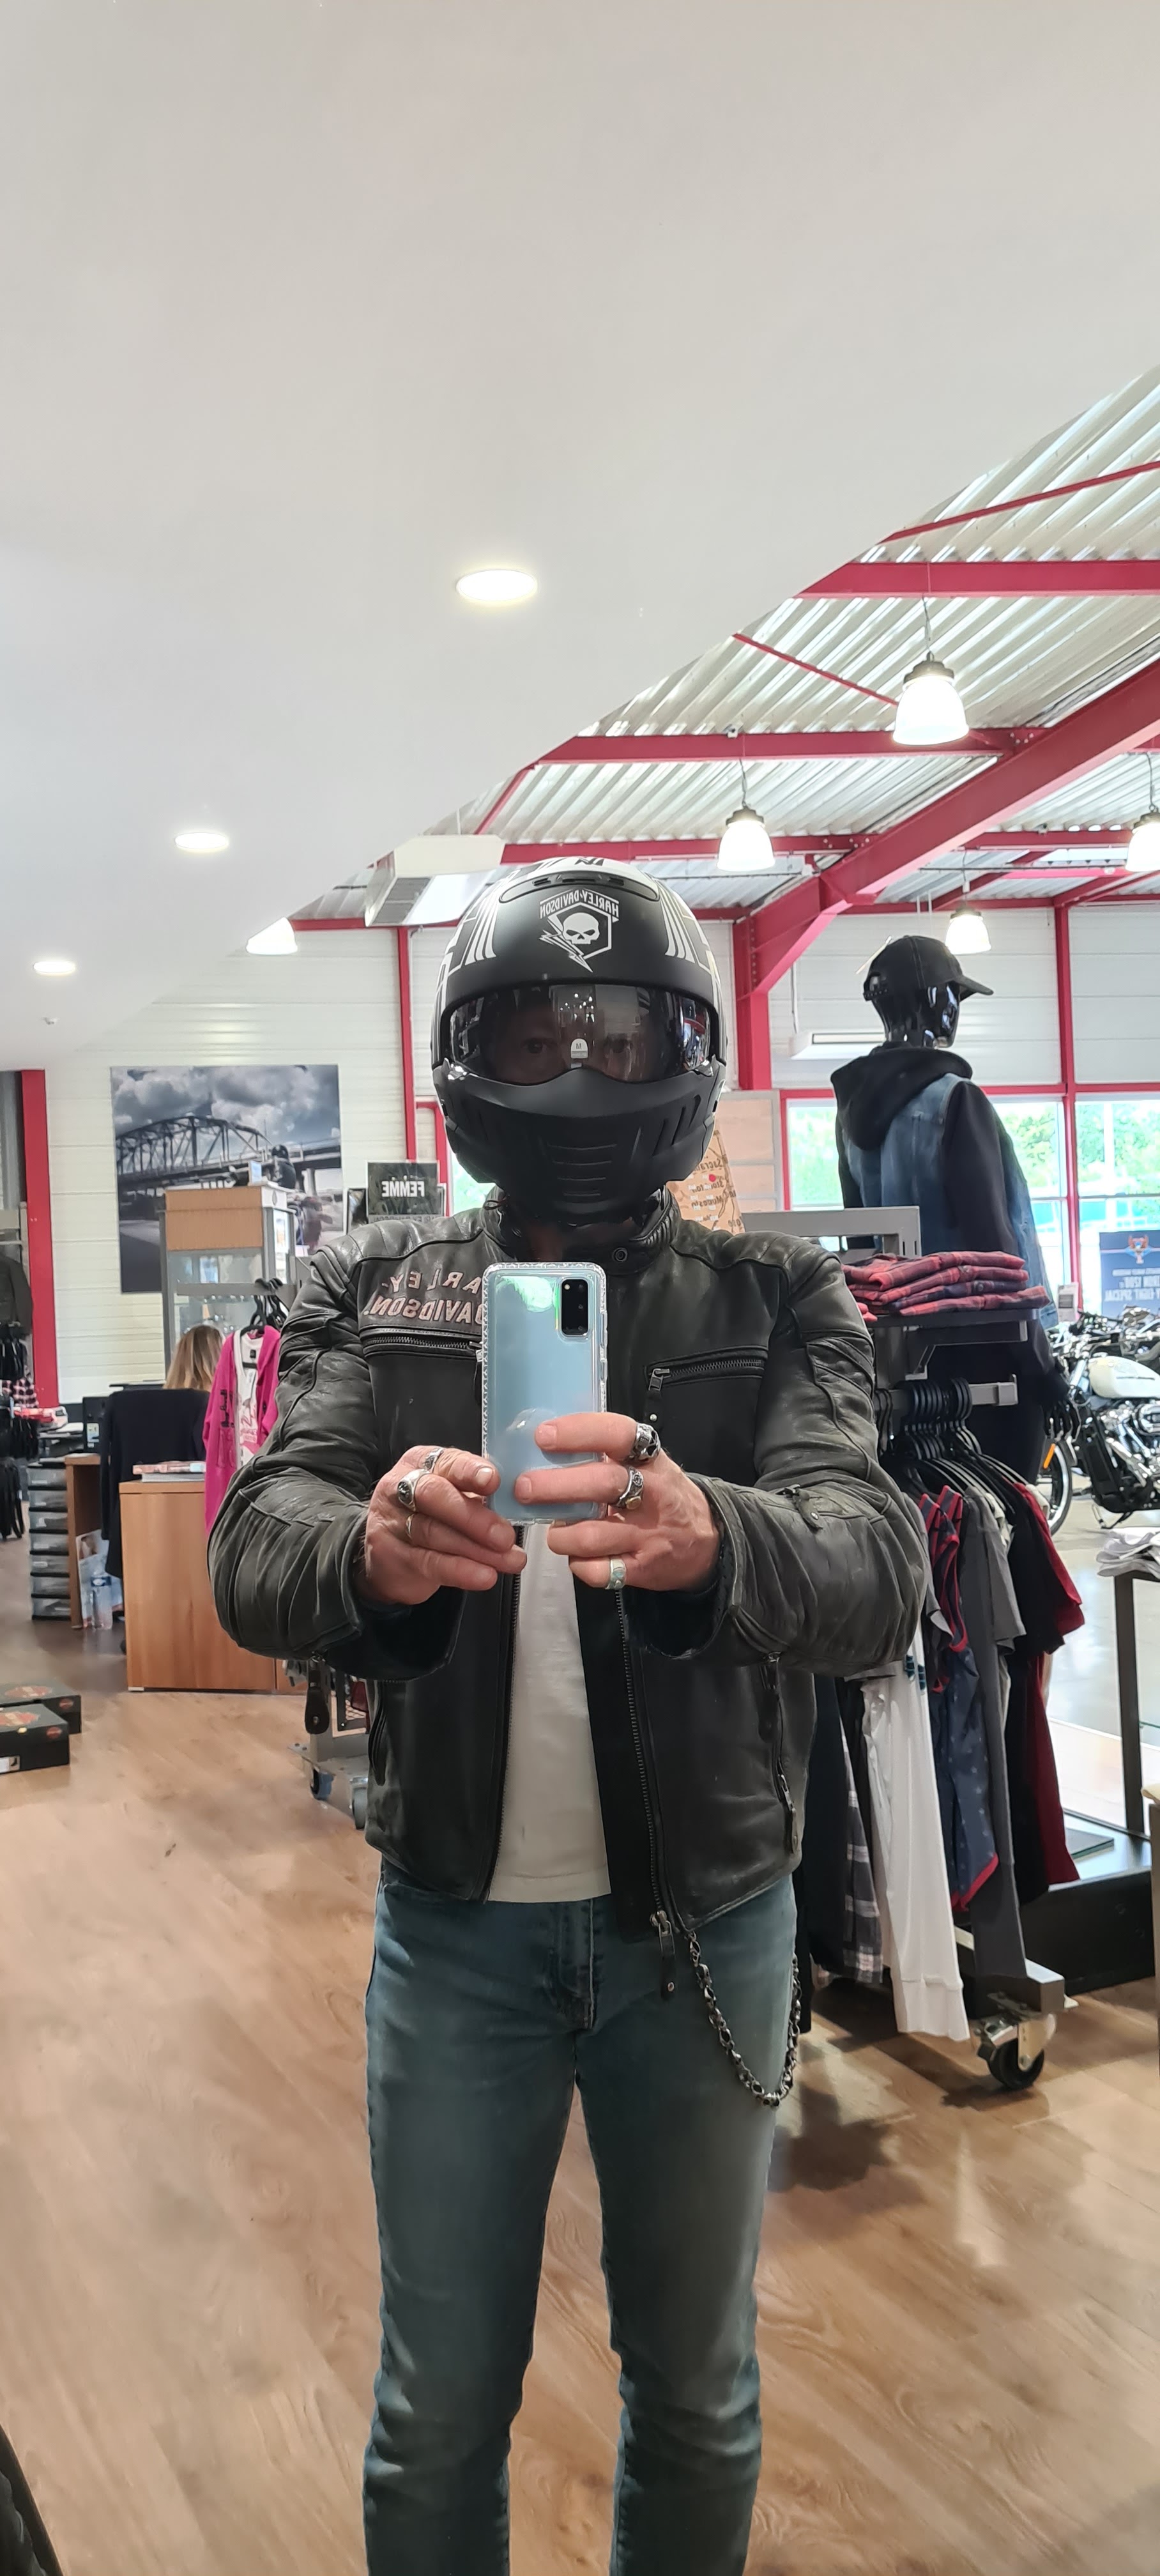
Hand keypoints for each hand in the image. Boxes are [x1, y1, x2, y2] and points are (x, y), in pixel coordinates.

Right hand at [358, 1445, 525, 1606]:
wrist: (388, 1555)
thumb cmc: (430, 1517)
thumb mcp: (452, 1496)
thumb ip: (476, 1495)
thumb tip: (517, 1503)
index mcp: (422, 1464)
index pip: (446, 1462)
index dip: (470, 1471)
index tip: (494, 1482)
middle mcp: (400, 1487)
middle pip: (434, 1496)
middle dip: (474, 1517)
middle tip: (505, 1536)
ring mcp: (391, 1521)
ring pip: (434, 1533)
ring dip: (476, 1550)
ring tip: (508, 1560)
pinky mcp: (389, 1554)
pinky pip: (428, 1562)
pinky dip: (459, 1571)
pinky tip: (483, 1576)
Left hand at [515, 1412, 720, 1592]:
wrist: (707, 1540)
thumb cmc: (661, 1494)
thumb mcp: (648, 1463)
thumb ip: (607, 1454)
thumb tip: (546, 1445)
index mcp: (651, 1459)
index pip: (618, 1435)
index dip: (579, 1432)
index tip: (544, 1436)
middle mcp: (653, 1493)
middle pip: (602, 1484)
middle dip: (555, 1486)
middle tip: (524, 1488)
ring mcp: (648, 1534)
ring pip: (593, 1534)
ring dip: (561, 1534)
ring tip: (553, 1530)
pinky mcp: (642, 1568)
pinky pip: (600, 1570)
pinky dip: (579, 1564)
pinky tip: (578, 1555)